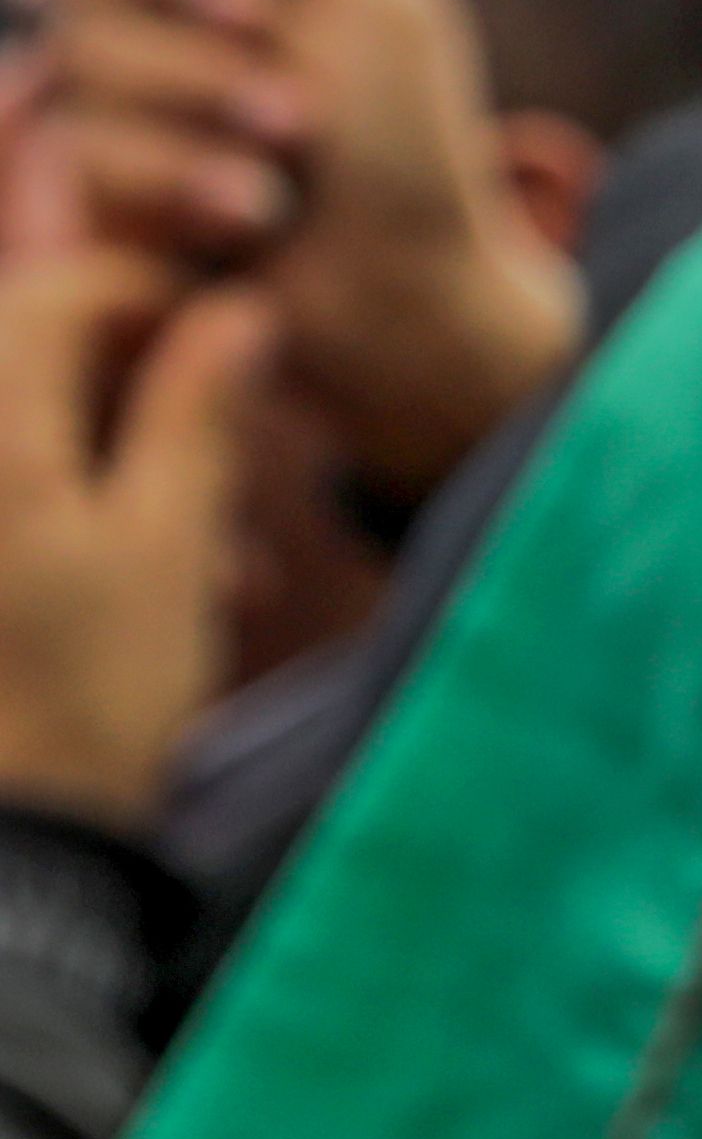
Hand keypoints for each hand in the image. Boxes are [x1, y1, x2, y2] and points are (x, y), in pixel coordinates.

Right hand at [0, 0, 581, 494]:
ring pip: (79, 48)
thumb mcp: (381, 7)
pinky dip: (182, 175)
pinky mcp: (88, 181)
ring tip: (291, 144)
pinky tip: (254, 208)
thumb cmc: (412, 150)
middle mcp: (164, 5)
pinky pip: (76, 148)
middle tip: (258, 12)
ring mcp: (117, 92)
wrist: (395, 302)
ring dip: (200, 95)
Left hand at [0, 252, 272, 825]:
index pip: (58, 292)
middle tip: (241, 451)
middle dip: (151, 390)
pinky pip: (31, 501)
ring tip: (228, 551)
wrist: (10, 845)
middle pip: (43, 358)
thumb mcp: (169, 545)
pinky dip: (93, 517)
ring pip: (44, 435)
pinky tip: (173, 589)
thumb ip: (197, 412)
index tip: (238, 332)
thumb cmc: (85, 699)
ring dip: (134, 461)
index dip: (155, 294)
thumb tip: (237, 311)